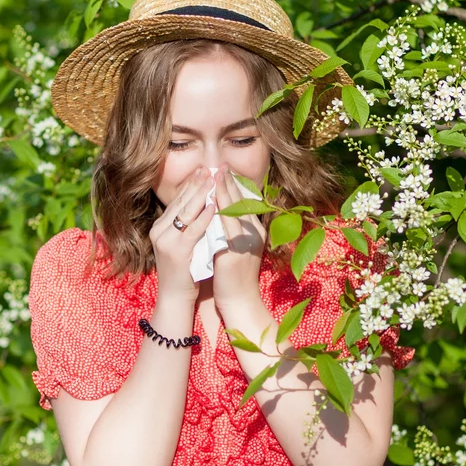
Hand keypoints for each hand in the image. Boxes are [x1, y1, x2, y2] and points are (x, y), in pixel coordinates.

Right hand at [151, 167, 216, 301]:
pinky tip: (214, 206)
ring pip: (185, 211)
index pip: (177, 201)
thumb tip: (203, 205)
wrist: (175, 298)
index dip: (191, 184)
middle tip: (209, 168)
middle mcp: (159, 230)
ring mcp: (166, 240)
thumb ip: (188, 226)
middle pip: (180, 202)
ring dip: (200, 194)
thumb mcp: (183, 244)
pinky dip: (204, 217)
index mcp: (160, 227)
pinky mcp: (177, 251)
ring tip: (213, 179)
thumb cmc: (184, 272)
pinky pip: (193, 229)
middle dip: (196, 184)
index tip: (204, 170)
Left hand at [211, 164, 266, 313]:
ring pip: (236, 211)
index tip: (224, 169)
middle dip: (230, 182)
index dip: (234, 184)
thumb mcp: (235, 246)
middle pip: (243, 201)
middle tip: (220, 165)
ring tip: (215, 176)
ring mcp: (247, 242)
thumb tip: (219, 209)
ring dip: (225, 192)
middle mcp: (255, 233)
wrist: (239, 300)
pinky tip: (210, 202)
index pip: (246, 201)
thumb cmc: (233, 274)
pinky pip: (228, 228)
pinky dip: (219, 213)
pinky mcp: (236, 252)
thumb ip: (230, 228)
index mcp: (255, 230)